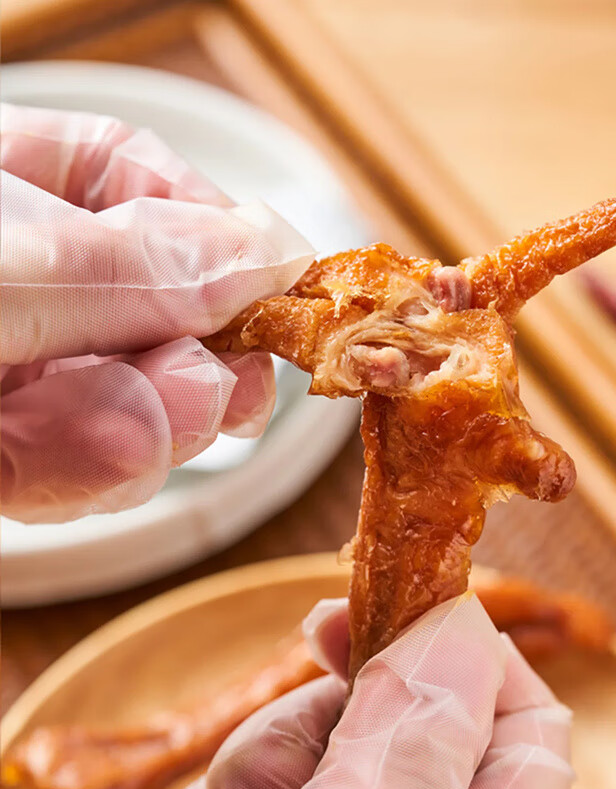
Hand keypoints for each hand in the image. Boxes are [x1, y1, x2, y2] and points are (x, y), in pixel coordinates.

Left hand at [0, 103, 314, 522]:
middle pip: (169, 311)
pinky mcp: (10, 455)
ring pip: (138, 402)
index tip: (286, 287)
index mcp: (23, 188)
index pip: (148, 185)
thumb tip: (270, 253)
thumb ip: (126, 261)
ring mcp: (24, 371)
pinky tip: (101, 463)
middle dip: (201, 360)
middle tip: (222, 387)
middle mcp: (35, 280)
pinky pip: (79, 471)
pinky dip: (94, 475)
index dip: (226, 237)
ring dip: (155, 426)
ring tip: (135, 431)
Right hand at [178, 594, 573, 788]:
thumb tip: (462, 625)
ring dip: (289, 736)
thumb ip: (420, 737)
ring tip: (262, 784)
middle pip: (423, 709)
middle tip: (325, 624)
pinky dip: (257, 770)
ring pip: (341, 733)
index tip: (421, 601)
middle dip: (365, 671)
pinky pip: (281, 767)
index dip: (478, 650)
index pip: (528, 721)